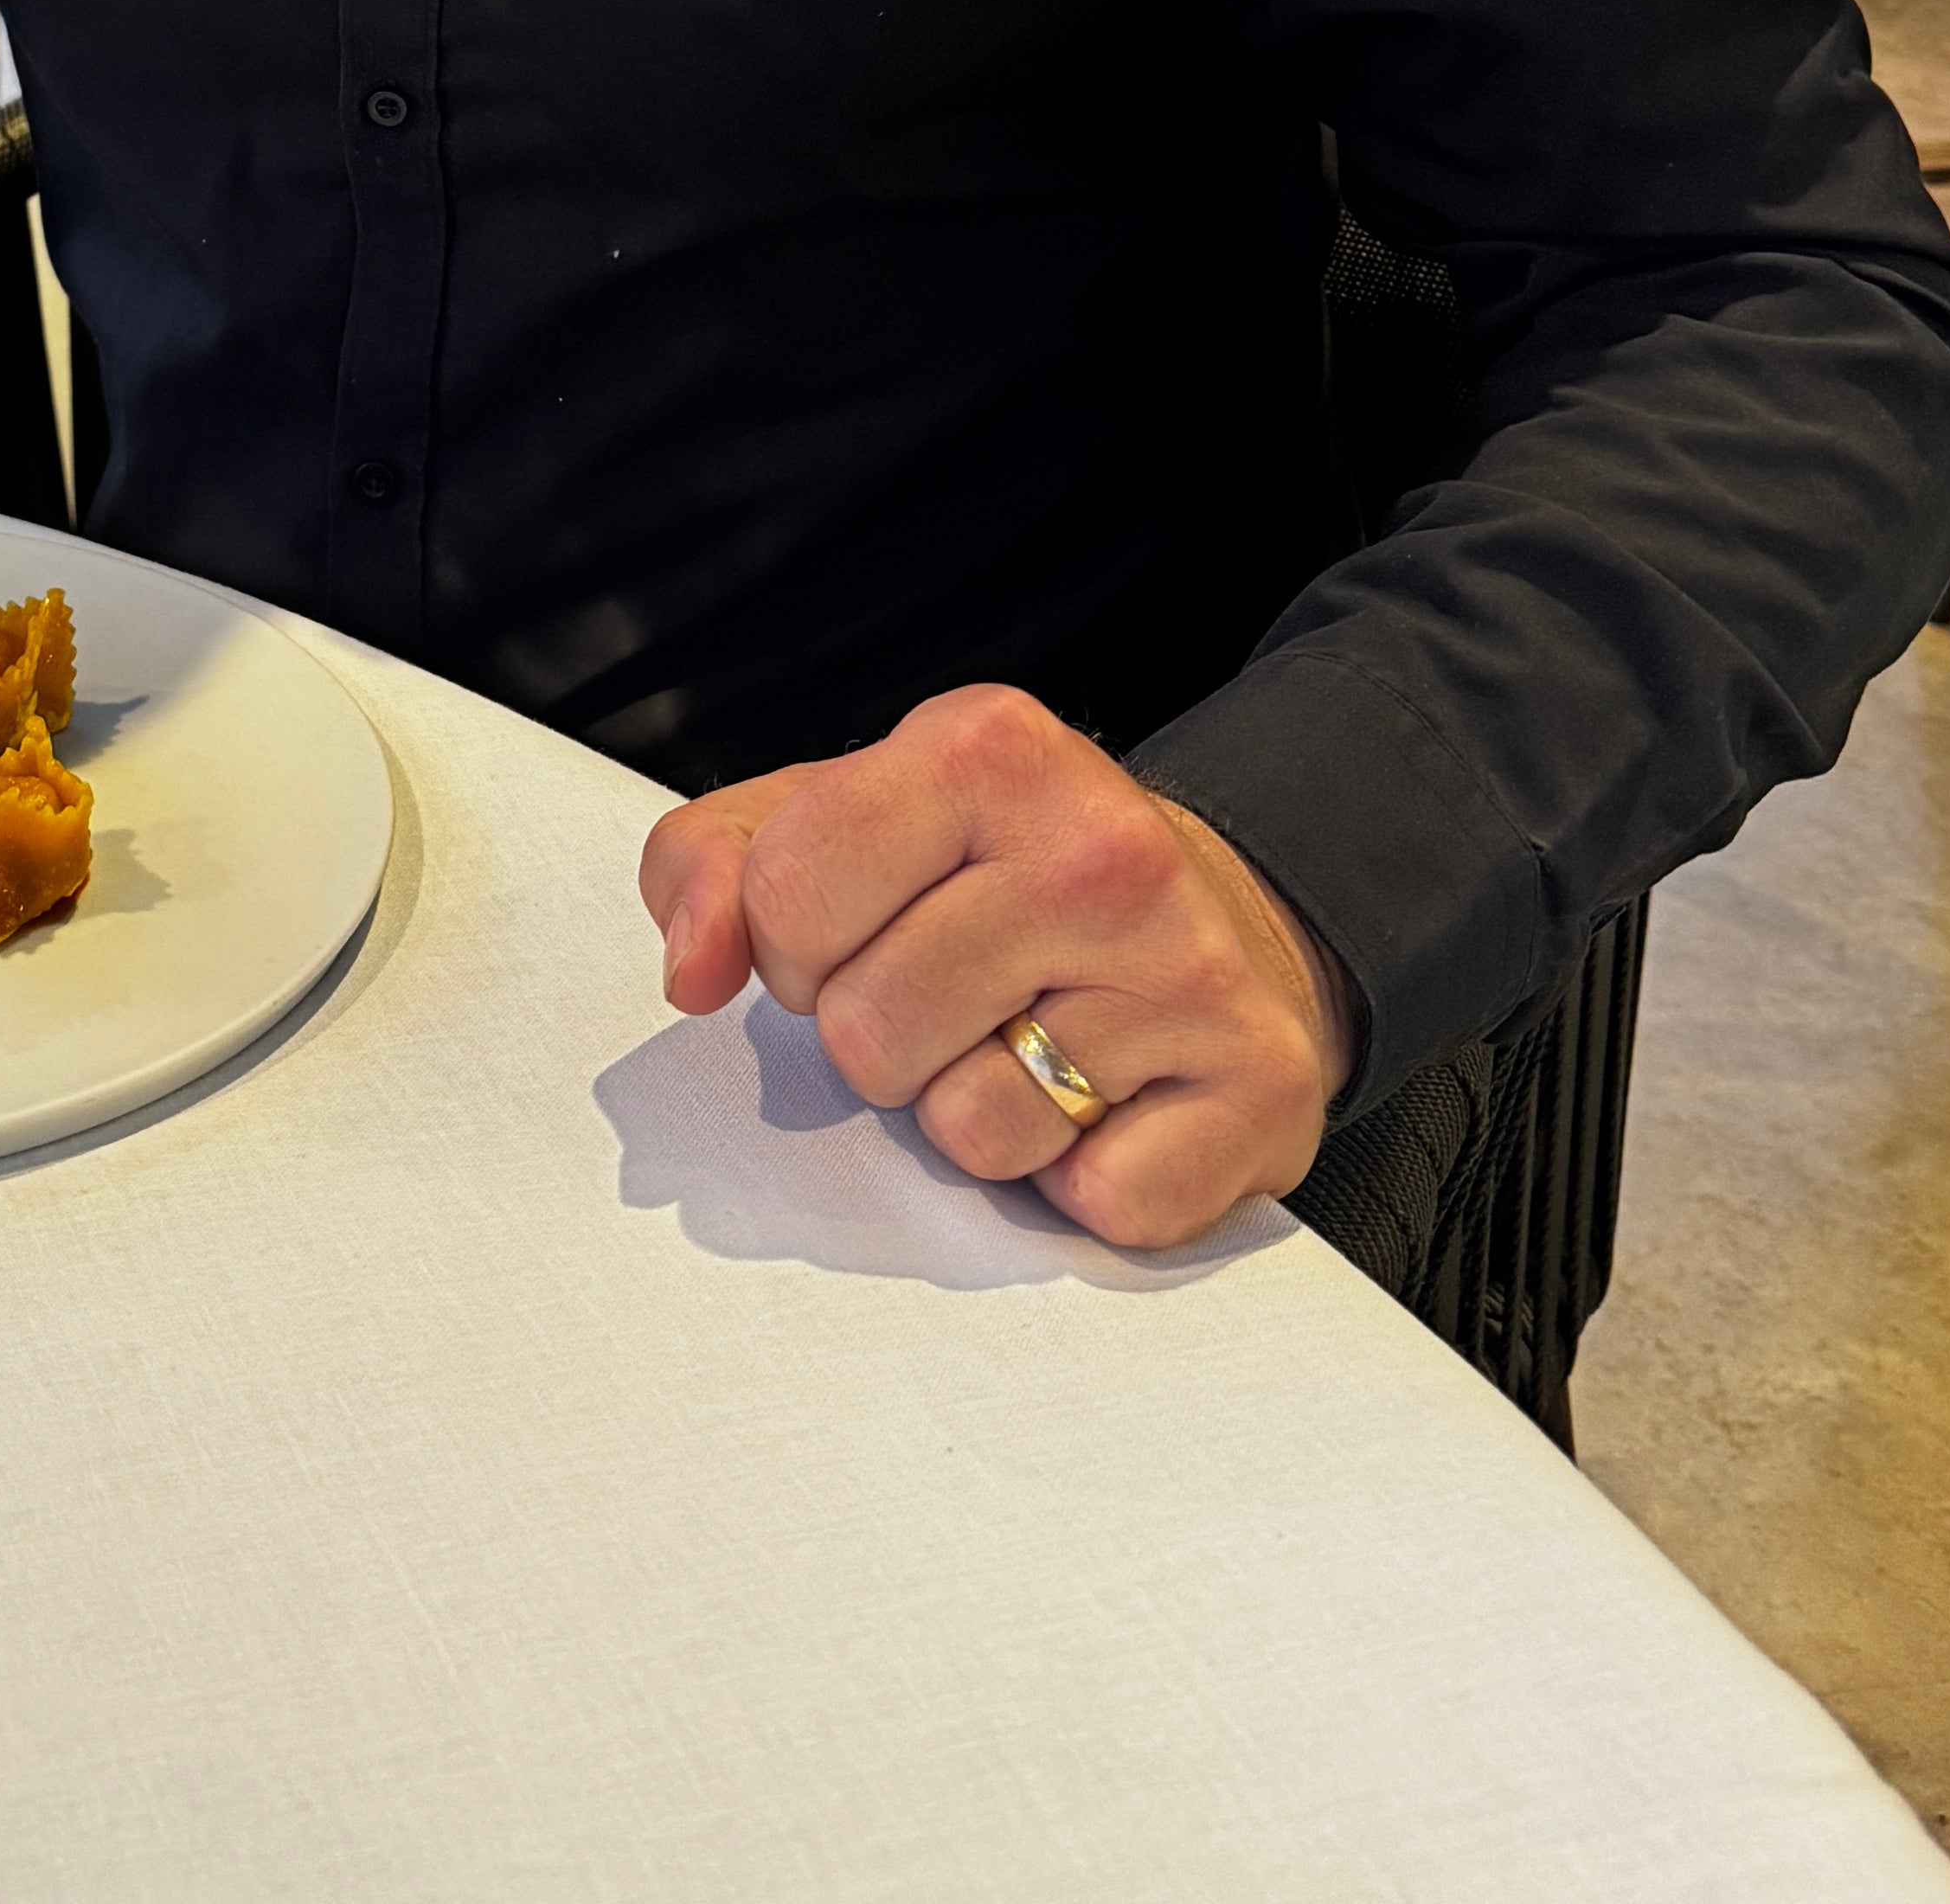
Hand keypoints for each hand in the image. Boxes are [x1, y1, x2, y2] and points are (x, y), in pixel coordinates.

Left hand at [636, 685, 1359, 1250]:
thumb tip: (691, 969)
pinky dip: (1084, 1176)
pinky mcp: (1259, 1092)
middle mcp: (1100, 846)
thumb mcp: (838, 817)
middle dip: (883, 1036)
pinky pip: (1090, 1202)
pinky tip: (1116, 1100)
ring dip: (978, 1113)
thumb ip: (714, 864)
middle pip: (864, 1033)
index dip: (794, 942)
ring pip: (971, 1131)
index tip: (860, 924)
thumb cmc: (997, 873)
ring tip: (1034, 1042)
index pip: (785, 897)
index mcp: (984, 747)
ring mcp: (1190, 970)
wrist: (1221, 920)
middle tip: (960, 992)